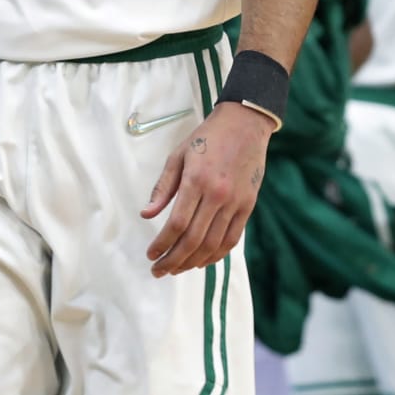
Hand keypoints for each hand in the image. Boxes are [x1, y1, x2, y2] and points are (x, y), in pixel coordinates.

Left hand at [142, 101, 272, 276]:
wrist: (245, 123)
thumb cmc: (207, 138)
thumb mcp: (178, 155)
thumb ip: (163, 187)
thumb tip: (146, 215)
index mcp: (196, 180)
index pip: (176, 224)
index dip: (162, 245)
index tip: (151, 255)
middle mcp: (217, 194)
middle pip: (193, 239)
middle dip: (173, 260)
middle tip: (159, 271)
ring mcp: (236, 201)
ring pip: (213, 244)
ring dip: (192, 262)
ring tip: (177, 269)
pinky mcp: (248, 205)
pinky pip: (232, 238)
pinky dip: (217, 255)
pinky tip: (202, 261)